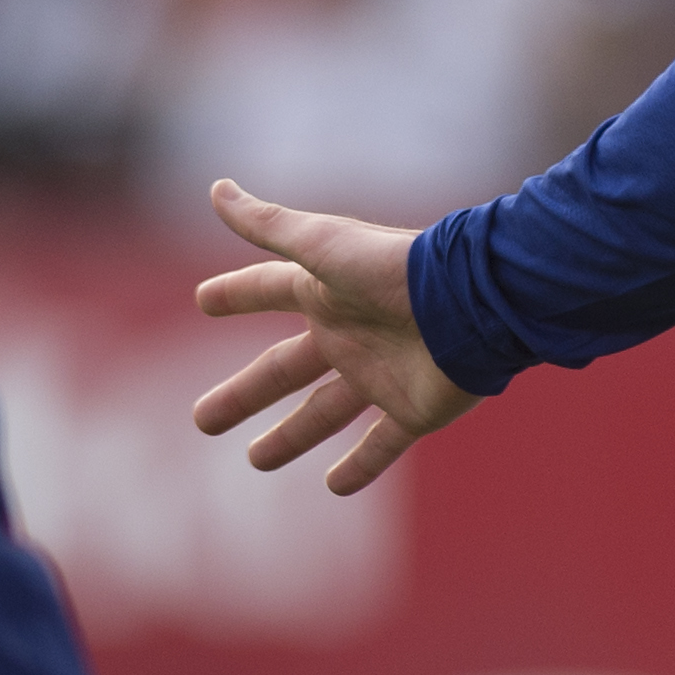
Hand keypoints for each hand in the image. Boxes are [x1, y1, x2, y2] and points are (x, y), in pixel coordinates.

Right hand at [188, 179, 478, 496]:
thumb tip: (215, 188)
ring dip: (292, 435)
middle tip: (202, 420)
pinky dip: (361, 466)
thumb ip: (268, 225)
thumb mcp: (322, 246)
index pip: (270, 291)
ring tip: (256, 460)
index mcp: (328, 292)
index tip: (204, 300)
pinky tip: (335, 486)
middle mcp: (350, 333)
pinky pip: (383, 444)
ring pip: (325, 412)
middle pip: (283, 369)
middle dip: (243, 393)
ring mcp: (381, 374)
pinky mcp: (412, 409)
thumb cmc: (393, 270)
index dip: (237, 293)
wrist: (472, 305)